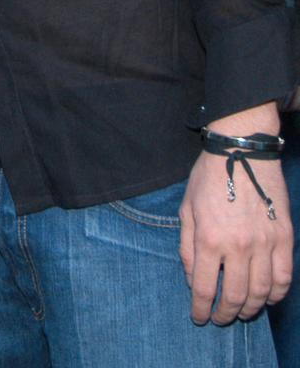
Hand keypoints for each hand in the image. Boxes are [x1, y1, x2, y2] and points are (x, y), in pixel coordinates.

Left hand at [180, 108, 292, 323]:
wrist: (241, 151)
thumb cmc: (209, 177)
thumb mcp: (186, 209)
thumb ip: (187, 247)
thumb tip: (193, 279)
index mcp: (209, 239)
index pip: (205, 288)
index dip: (200, 309)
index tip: (199, 317)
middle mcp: (238, 247)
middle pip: (235, 296)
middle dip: (226, 314)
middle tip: (220, 318)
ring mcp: (265, 244)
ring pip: (262, 292)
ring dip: (252, 308)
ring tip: (242, 311)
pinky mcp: (284, 238)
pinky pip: (284, 277)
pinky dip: (277, 294)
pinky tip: (268, 297)